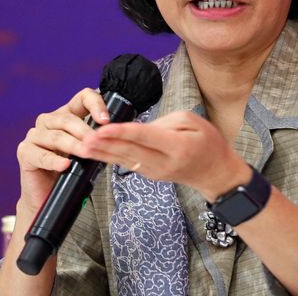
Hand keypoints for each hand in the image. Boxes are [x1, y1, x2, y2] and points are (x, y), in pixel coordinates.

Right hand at [14, 88, 110, 216]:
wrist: (49, 195)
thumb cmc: (72, 171)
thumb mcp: (88, 151)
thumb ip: (97, 138)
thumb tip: (115, 132)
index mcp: (67, 115)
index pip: (82, 97)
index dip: (95, 104)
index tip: (105, 120)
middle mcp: (48, 121)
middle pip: (68, 118)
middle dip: (85, 131)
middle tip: (97, 142)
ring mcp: (34, 135)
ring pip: (56, 136)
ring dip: (73, 145)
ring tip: (86, 153)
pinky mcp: (24, 152)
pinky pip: (40, 154)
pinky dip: (54, 160)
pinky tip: (65, 165)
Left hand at [82, 110, 251, 200]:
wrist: (216, 173)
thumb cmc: (209, 143)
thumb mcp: (194, 121)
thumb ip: (166, 122)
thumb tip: (141, 127)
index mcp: (177, 146)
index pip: (145, 137)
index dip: (122, 132)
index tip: (103, 128)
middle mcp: (164, 162)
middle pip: (130, 151)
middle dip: (105, 144)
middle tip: (83, 137)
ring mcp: (156, 171)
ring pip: (125, 160)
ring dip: (102, 154)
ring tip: (82, 147)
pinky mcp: (151, 175)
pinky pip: (128, 164)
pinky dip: (111, 158)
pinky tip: (96, 153)